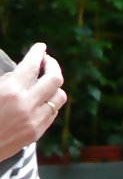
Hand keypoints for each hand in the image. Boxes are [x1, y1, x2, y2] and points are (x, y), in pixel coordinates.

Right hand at [0, 43, 67, 160]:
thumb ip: (7, 79)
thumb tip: (22, 71)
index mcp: (10, 91)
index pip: (31, 65)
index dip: (38, 52)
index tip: (41, 47)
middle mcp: (26, 105)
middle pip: (55, 79)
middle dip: (53, 66)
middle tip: (47, 61)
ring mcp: (35, 120)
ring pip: (59, 96)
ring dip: (54, 85)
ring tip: (45, 80)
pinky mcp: (37, 132)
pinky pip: (53, 112)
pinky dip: (50, 102)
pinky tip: (42, 98)